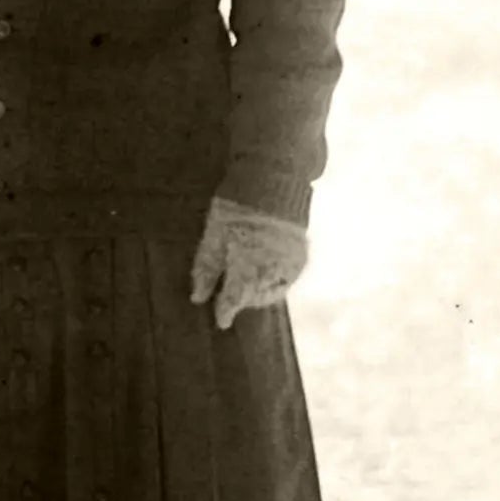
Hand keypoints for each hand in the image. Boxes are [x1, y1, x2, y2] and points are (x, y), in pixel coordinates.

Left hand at [190, 197, 308, 329]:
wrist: (273, 180)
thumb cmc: (236, 206)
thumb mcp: (213, 235)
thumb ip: (206, 268)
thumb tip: (197, 298)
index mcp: (248, 262)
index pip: (236, 298)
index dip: (226, 311)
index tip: (220, 319)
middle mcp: (273, 267)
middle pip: (256, 297)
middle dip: (243, 298)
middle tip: (230, 293)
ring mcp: (291, 263)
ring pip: (274, 291)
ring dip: (259, 292)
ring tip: (246, 282)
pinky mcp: (302, 257)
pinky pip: (287, 280)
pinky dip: (273, 281)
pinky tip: (263, 272)